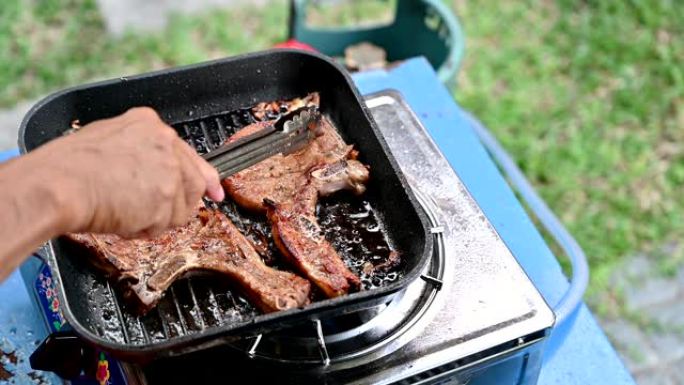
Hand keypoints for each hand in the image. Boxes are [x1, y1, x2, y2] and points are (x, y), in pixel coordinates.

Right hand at [40, 107, 223, 236]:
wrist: (57, 184)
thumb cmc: (67, 167)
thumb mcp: (104, 141)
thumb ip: (135, 151)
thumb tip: (146, 171)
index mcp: (149, 125)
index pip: (187, 154)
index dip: (203, 177)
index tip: (214, 190)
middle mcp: (165, 144)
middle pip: (193, 183)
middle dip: (177, 204)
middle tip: (155, 216)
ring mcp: (169, 172)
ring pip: (180, 208)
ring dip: (156, 219)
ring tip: (123, 212)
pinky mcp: (166, 199)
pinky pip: (164, 226)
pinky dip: (144, 230)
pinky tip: (122, 220)